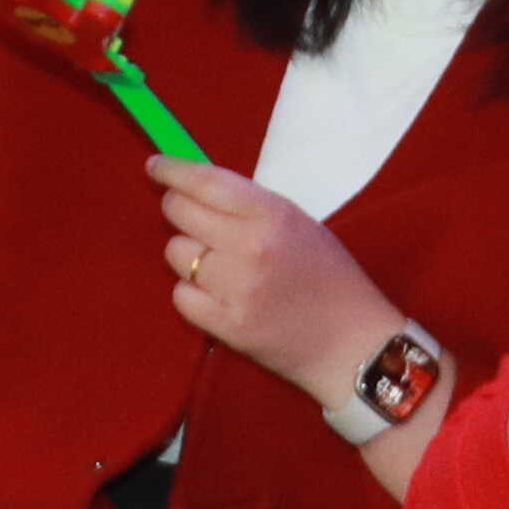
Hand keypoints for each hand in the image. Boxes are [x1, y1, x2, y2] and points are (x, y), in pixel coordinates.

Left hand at [148, 156, 406, 392]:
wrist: (352, 342)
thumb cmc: (329, 276)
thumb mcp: (298, 223)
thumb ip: (249, 206)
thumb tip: (195, 187)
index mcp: (273, 214)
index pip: (207, 182)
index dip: (173, 170)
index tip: (156, 166)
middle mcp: (251, 246)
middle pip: (180, 213)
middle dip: (177, 209)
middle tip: (189, 216)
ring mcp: (236, 288)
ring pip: (177, 254)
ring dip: (188, 255)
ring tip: (217, 265)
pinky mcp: (227, 325)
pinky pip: (181, 296)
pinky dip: (192, 292)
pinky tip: (216, 294)